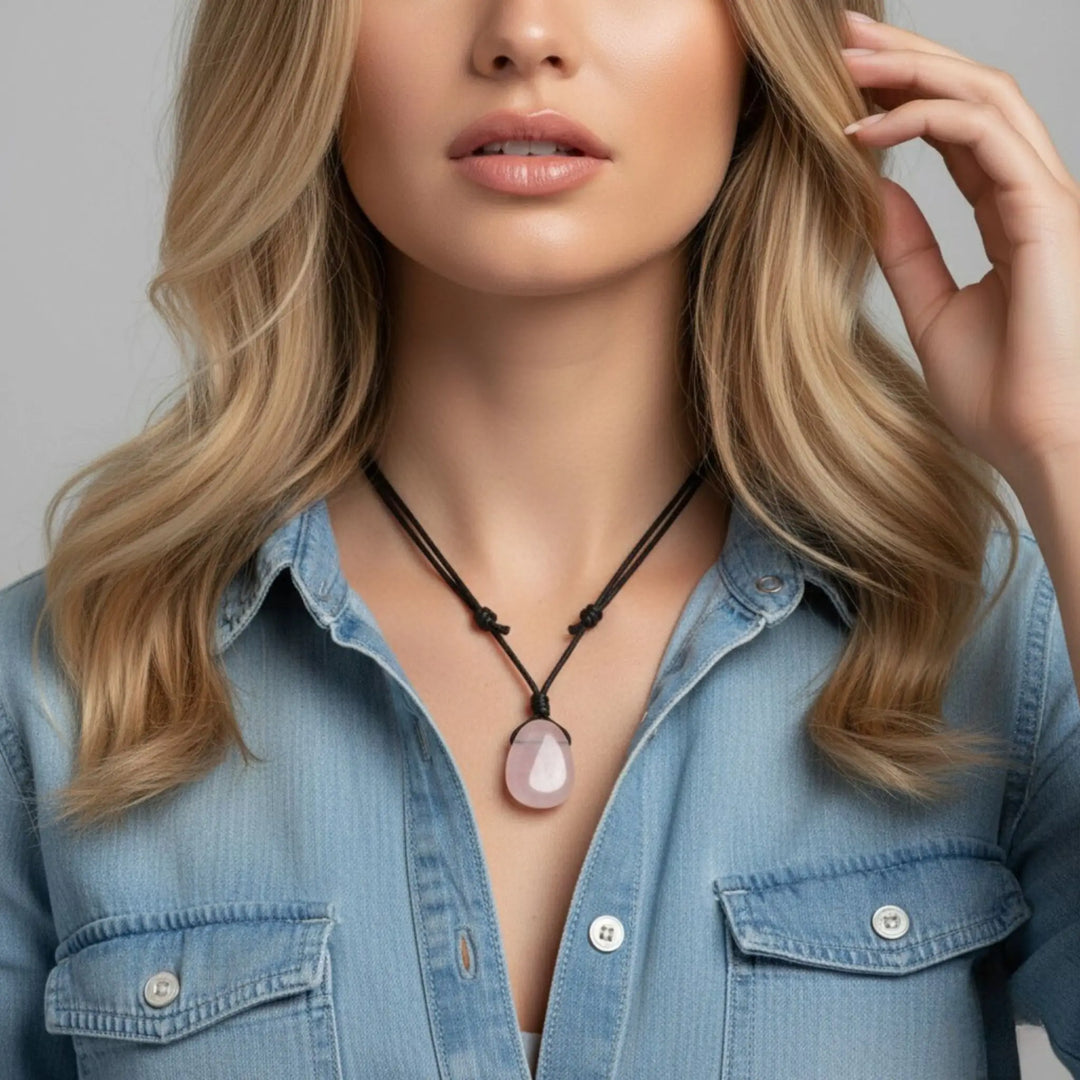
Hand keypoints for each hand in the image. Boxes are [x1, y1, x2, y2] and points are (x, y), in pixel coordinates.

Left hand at [840, 10, 1079, 486]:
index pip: (959, 131)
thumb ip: (910, 250)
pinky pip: (981, 136)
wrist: (1040, 443)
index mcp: (1012, 215)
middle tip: (842, 39)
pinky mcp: (1045, 212)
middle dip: (908, 60)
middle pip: (973, 96)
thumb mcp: (934, 311)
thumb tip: (871, 197)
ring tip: (845, 63)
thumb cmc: (1001, 395)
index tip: (844, 87)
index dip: (905, 99)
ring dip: (911, 72)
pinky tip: (865, 131)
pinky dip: (920, 121)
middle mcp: (1035, 194)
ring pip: (984, 97)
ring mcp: (1047, 199)